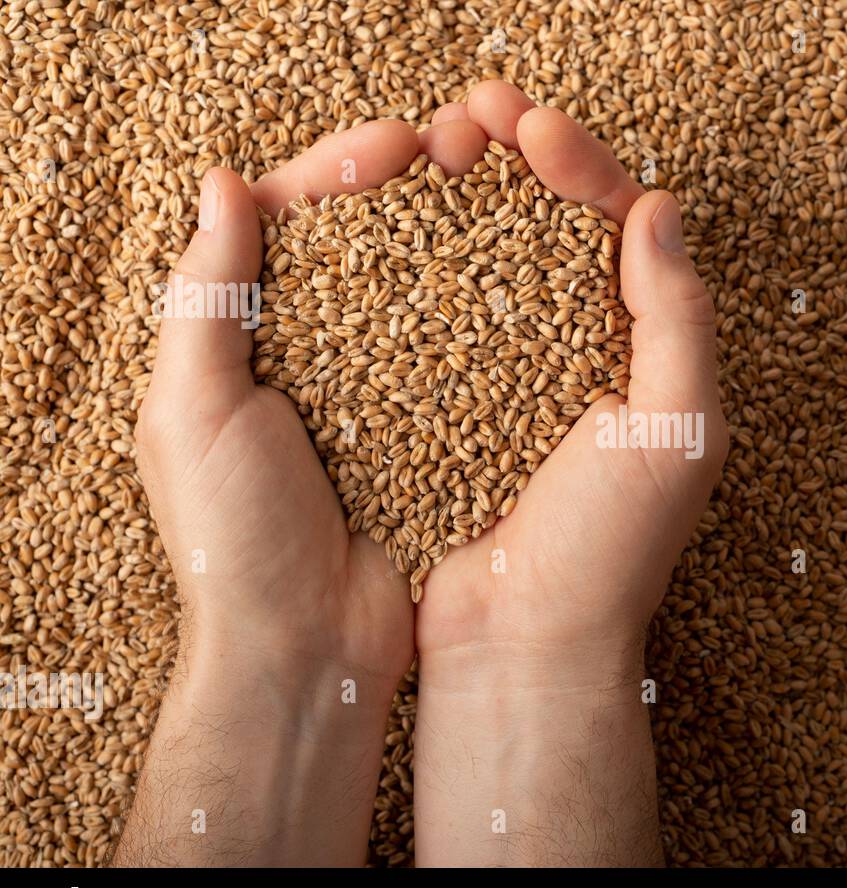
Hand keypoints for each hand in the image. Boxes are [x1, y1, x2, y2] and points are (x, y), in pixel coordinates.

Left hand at [118, 117, 487, 865]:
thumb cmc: (235, 539)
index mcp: (244, 342)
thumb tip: (224, 185)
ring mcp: (381, 390)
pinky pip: (462, 351)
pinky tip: (522, 270)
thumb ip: (204, 299)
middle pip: (360, 240)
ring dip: (452, 230)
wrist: (308, 648)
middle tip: (453, 149)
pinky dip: (487, 305)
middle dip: (403, 184)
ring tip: (496, 189)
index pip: (284, 225)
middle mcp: (316, 354)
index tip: (390, 150)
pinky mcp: (435, 427)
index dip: (335, 174)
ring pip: (418, 285)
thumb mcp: (192, 411)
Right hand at [412, 82, 727, 865]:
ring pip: (492, 260)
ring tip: (425, 147)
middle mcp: (585, 355)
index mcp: (648, 352)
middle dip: (517, 160)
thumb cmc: (610, 551)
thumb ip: (678, 315)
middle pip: (553, 229)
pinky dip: (421, 265)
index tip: (531, 131)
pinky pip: (439, 316)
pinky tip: (392, 228)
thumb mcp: (678, 427)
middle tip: (472, 111)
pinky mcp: (454, 404)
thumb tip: (659, 206)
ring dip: (464, 197)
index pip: (622, 229)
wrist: (526, 645)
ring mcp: (515, 377)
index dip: (580, 167)